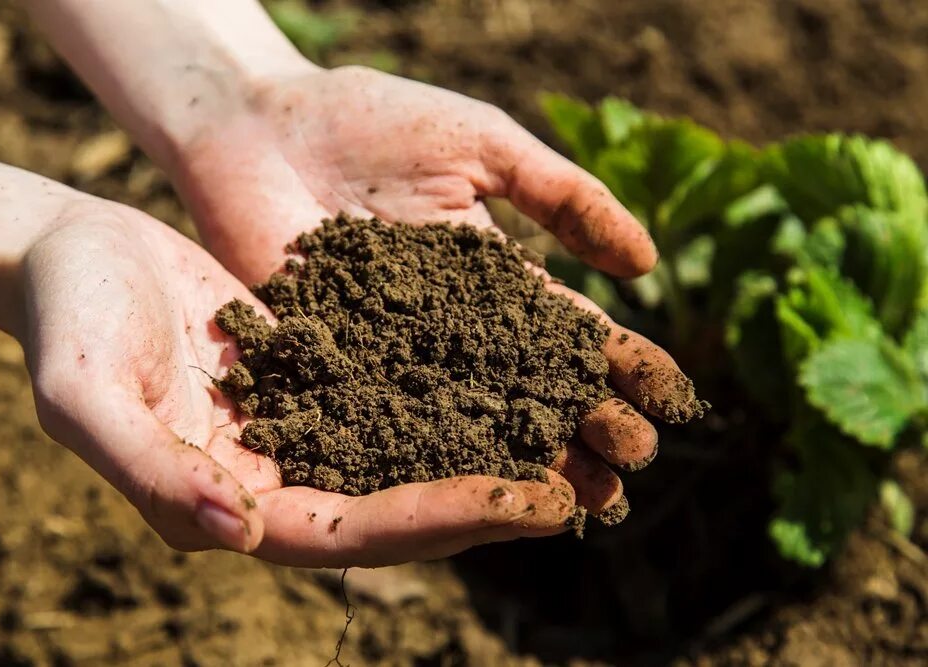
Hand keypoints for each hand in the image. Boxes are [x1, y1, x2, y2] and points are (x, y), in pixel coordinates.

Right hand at [20, 200, 583, 567]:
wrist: (75, 253)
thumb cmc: (68, 320)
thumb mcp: (85, 395)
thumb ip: (152, 470)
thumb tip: (239, 531)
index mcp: (236, 504)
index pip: (356, 531)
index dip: (447, 520)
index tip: (537, 502)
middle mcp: (282, 479)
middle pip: (405, 506)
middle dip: (498, 498)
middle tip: (591, 484)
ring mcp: (306, 428)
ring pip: (415, 452)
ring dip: (496, 449)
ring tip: (581, 438)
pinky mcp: (321, 376)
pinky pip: (402, 391)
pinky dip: (461, 390)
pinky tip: (520, 374)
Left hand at [172, 66, 700, 516]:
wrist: (260, 124)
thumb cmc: (373, 120)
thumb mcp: (483, 145)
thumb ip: (562, 196)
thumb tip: (648, 265)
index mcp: (492, 280)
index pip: (569, 333)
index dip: (620, 369)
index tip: (671, 405)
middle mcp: (450, 332)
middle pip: (529, 391)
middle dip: (585, 429)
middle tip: (634, 471)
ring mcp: (393, 358)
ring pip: (471, 421)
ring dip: (526, 461)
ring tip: (581, 501)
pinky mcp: (332, 373)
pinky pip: (388, 424)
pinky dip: (433, 460)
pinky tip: (475, 493)